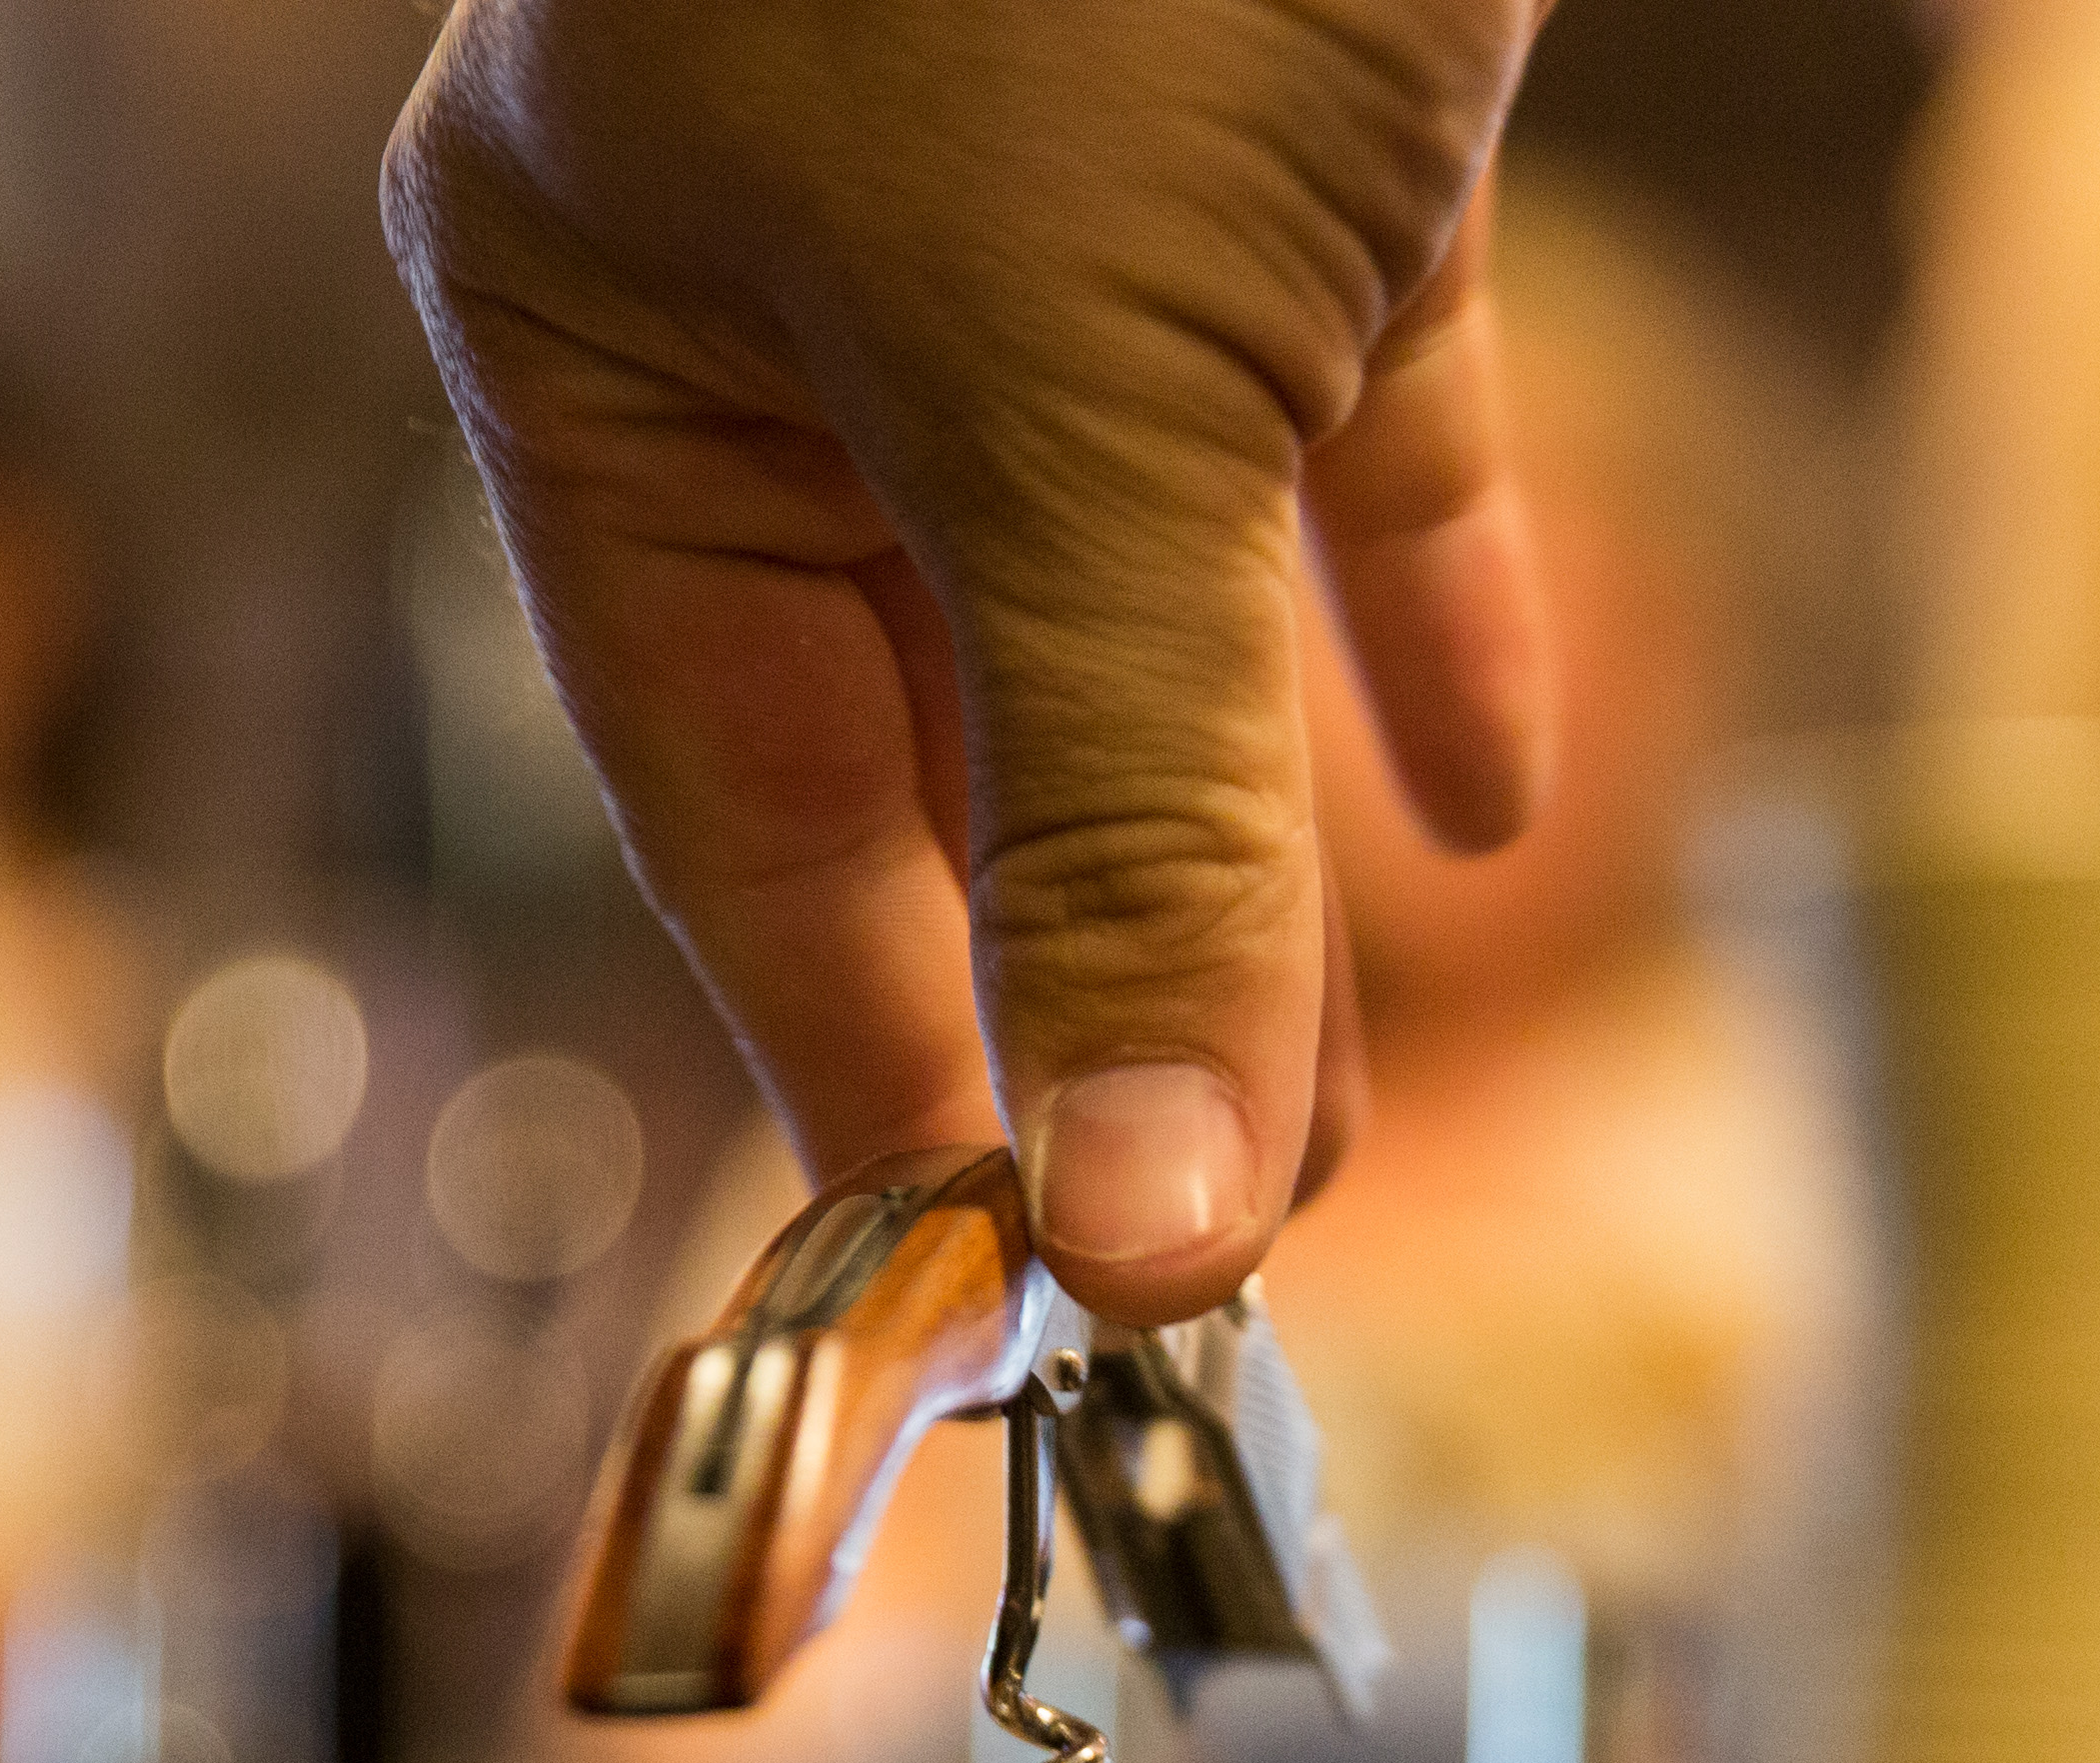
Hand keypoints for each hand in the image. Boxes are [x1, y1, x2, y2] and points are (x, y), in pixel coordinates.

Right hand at [382, 0, 1556, 1320]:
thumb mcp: (1091, 408)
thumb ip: (1138, 824)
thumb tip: (1149, 1225)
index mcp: (607, 328)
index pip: (745, 807)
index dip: (881, 1069)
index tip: (1010, 1306)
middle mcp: (791, 272)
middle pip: (950, 739)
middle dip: (1100, 988)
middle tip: (1218, 1238)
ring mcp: (1037, 195)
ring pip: (1152, 608)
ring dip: (1261, 859)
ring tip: (1345, 1119)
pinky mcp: (1289, 112)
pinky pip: (1346, 415)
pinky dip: (1409, 605)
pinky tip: (1492, 797)